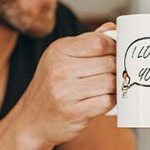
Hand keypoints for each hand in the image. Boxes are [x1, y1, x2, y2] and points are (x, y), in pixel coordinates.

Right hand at [14, 22, 116, 148]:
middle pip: (109, 62)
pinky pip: (107, 102)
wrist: (31, 121)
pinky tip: (106, 100)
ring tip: (111, 87)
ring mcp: (65, 92)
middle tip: (117, 73)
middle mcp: (60, 69)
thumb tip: (112, 28)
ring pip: (110, 82)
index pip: (99, 42)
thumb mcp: (61, 58)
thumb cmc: (50, 87)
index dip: (114, 47)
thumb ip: (87, 43)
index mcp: (58, 50)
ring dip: (116, 86)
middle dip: (118, 68)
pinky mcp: (74, 112)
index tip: (117, 54)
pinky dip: (112, 101)